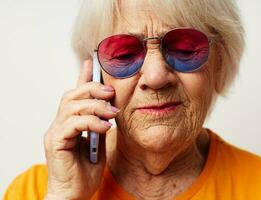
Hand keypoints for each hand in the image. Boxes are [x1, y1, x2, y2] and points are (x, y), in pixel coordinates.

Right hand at [43, 60, 118, 199]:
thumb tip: (109, 109)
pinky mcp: (55, 143)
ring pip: (71, 106)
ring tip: (112, 112)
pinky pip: (73, 124)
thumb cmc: (85, 171)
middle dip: (92, 89)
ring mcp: (55, 133)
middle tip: (111, 92)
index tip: (92, 63)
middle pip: (71, 96)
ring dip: (95, 106)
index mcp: (69, 123)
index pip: (75, 95)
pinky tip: (105, 127)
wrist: (74, 195)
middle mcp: (59, 124)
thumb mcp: (98, 143)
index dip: (82, 78)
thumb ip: (99, 125)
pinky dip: (91, 122)